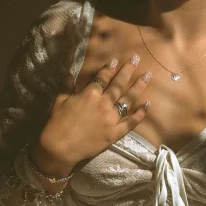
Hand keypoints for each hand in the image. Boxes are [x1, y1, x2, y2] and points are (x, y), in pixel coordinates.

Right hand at [34, 55, 151, 172]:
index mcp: (90, 94)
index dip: (109, 68)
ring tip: (148, 75)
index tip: (116, 60)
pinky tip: (147, 104)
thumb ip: (66, 85)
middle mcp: (104, 103)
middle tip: (136, 58)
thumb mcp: (59, 100)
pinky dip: (140, 114)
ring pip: (128, 99)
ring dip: (138, 87)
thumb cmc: (57, 123)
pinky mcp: (115, 133)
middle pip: (119, 84)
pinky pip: (131, 122)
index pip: (102, 78)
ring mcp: (112, 118)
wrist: (60, 148)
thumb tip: (69, 72)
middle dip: (128, 70)